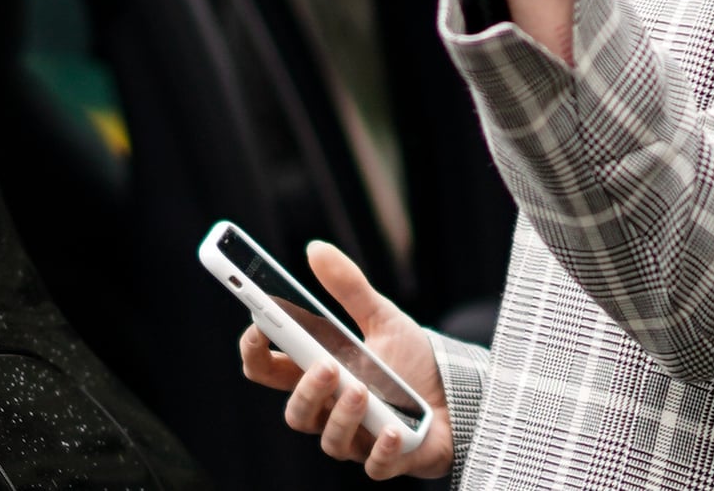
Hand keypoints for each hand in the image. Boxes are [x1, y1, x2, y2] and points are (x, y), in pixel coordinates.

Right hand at [239, 241, 453, 479]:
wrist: (458, 393)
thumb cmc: (410, 360)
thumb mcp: (382, 317)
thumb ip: (348, 287)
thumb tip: (315, 248)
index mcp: (319, 372)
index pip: (269, 370)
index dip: (254, 351)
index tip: (257, 326)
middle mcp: (331, 409)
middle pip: (295, 411)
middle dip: (305, 390)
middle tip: (325, 364)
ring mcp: (358, 437)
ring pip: (329, 440)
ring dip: (342, 416)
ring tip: (361, 389)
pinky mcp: (388, 458)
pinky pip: (374, 465)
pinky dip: (381, 450)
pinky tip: (396, 430)